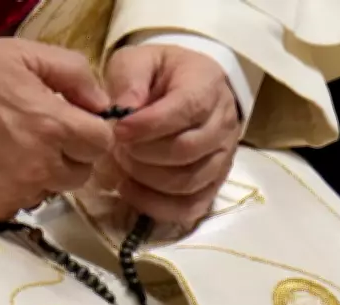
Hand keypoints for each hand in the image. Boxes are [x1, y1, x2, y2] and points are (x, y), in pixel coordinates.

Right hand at [0, 38, 112, 222]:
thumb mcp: (20, 54)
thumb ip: (73, 72)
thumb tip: (103, 102)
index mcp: (53, 126)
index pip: (101, 144)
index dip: (92, 132)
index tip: (73, 123)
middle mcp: (41, 167)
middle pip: (81, 173)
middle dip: (71, 155)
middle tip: (42, 136)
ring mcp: (17, 193)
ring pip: (52, 191)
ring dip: (44, 174)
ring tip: (13, 150)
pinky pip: (21, 204)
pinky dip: (14, 189)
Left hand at [101, 44, 240, 223]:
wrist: (185, 89)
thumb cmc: (158, 75)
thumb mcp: (138, 60)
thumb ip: (128, 79)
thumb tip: (123, 109)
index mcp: (207, 86)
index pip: (186, 110)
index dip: (149, 125)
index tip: (118, 130)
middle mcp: (223, 124)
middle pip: (186, 150)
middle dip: (142, 153)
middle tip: (117, 146)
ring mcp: (222, 159)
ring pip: (187, 182)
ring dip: (145, 178)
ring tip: (122, 162)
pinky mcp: (212, 186)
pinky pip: (188, 208)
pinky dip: (154, 205)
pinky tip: (129, 188)